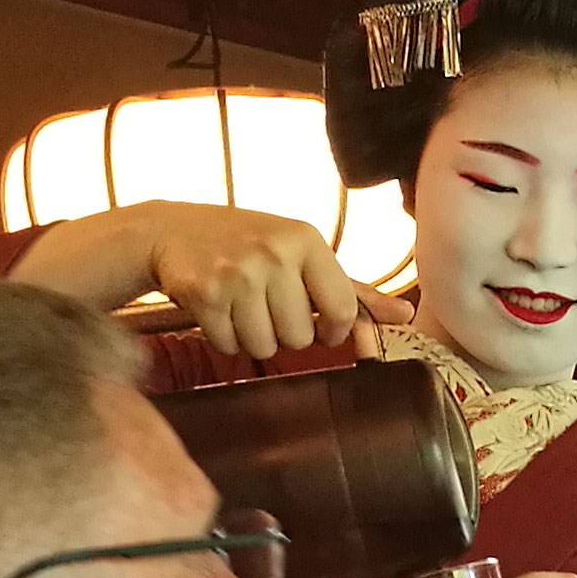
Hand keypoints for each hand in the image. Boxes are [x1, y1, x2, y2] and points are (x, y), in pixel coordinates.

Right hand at [133, 202, 411, 358]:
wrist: (170, 231)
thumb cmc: (246, 244)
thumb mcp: (301, 253)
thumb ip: (353, 288)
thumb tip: (406, 316)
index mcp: (306, 239)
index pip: (341, 309)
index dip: (332, 329)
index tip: (319, 323)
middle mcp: (274, 252)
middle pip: (301, 336)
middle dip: (285, 333)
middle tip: (266, 306)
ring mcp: (238, 272)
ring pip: (265, 346)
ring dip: (253, 339)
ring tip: (241, 308)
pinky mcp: (206, 293)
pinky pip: (230, 346)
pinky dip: (224, 339)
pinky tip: (218, 312)